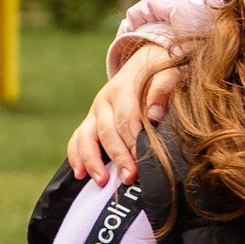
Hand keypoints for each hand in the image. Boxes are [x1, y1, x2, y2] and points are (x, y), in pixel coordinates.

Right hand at [67, 44, 178, 185]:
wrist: (144, 62)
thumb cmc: (161, 73)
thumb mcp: (168, 73)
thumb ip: (162, 90)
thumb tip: (153, 114)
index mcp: (123, 89)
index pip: (127, 120)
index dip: (134, 142)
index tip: (143, 162)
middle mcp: (104, 100)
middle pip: (108, 132)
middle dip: (118, 157)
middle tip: (129, 178)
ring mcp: (95, 111)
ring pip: (87, 137)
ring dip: (93, 161)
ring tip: (102, 181)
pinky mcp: (90, 120)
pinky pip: (77, 138)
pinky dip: (76, 156)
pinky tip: (79, 174)